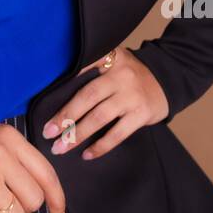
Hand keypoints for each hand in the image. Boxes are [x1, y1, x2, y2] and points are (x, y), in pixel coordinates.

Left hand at [41, 49, 169, 159]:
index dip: (66, 77)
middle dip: (66, 116)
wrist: (166, 81)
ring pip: (100, 117)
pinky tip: (86, 154)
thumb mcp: (115, 61)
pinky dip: (101, 146)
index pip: (84, 65)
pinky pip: (118, 133)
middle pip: (88, 96)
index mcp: (111, 58)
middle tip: (48, 132)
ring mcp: (132, 95)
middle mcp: (121, 74)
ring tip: (60, 147)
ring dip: (78, 134)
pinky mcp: (142, 114)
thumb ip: (93, 67)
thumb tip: (56, 88)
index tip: (46, 93)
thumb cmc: (129, 75)